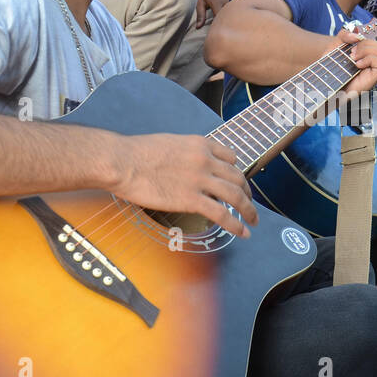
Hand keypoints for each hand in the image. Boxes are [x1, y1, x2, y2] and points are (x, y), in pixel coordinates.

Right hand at [110, 133, 258, 237]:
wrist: (123, 162)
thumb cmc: (137, 153)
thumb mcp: (169, 144)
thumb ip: (185, 153)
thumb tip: (186, 165)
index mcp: (200, 144)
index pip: (230, 157)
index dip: (236, 171)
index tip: (237, 182)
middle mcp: (206, 160)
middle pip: (237, 177)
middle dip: (247, 192)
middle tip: (249, 204)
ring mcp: (200, 180)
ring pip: (236, 196)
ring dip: (249, 210)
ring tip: (253, 221)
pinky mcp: (192, 199)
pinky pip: (222, 213)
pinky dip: (236, 225)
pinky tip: (243, 232)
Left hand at [195, 0, 231, 27]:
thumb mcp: (199, 1)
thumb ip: (201, 15)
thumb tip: (198, 27)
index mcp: (217, 2)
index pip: (220, 19)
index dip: (218, 26)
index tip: (215, 31)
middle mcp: (226, 0)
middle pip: (228, 15)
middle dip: (224, 22)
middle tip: (220, 28)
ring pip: (231, 10)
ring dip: (228, 15)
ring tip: (224, 21)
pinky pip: (233, 5)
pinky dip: (230, 10)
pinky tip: (227, 14)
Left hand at [335, 30, 376, 96]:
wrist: (326, 83)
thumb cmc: (332, 67)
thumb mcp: (336, 45)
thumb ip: (345, 35)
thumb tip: (357, 35)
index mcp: (369, 54)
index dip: (367, 38)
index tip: (351, 44)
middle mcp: (375, 62)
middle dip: (367, 43)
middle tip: (352, 53)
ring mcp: (376, 71)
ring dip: (368, 50)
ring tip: (354, 58)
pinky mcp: (374, 78)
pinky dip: (369, 59)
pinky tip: (357, 64)